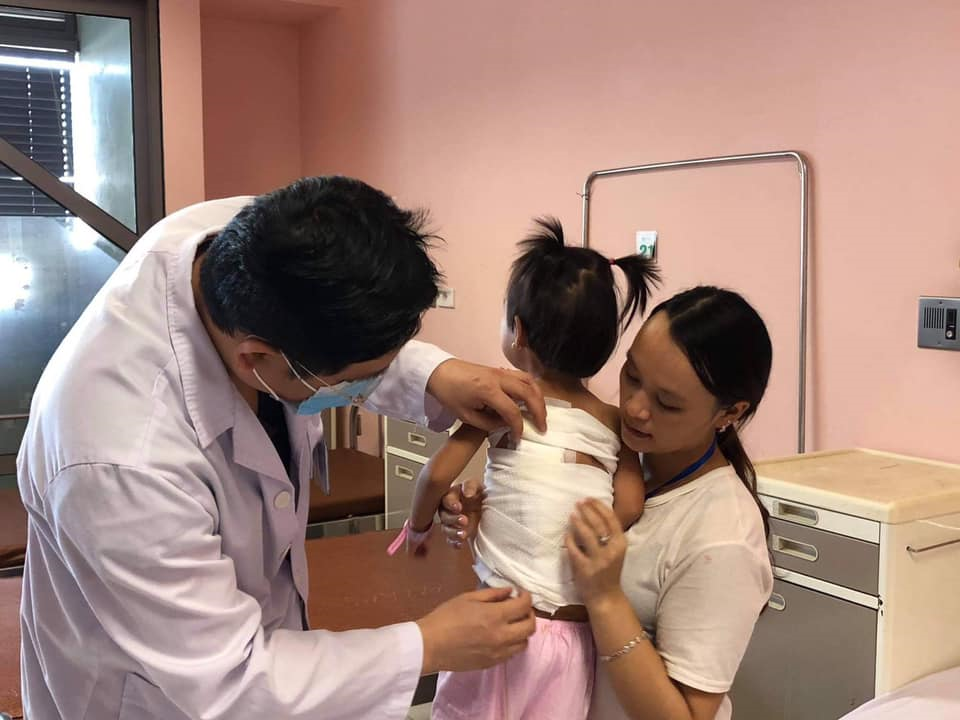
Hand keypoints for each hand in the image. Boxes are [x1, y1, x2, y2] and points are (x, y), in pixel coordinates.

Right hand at [416, 587, 534, 673]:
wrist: (430, 645)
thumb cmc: (446, 617)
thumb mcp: (468, 598)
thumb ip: (492, 594)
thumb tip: (510, 592)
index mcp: (495, 616)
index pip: (524, 606)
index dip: (526, 597)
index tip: (521, 594)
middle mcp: (502, 636)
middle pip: (530, 627)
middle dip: (529, 614)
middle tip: (520, 608)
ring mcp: (498, 652)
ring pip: (524, 643)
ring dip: (522, 631)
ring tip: (512, 623)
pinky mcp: (492, 664)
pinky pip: (512, 654)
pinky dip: (513, 643)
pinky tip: (502, 636)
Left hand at [427, 360, 545, 436]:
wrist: (439, 372)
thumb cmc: (449, 393)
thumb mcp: (466, 415)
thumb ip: (489, 423)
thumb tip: (506, 425)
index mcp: (487, 390)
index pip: (512, 411)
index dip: (518, 427)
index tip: (519, 438)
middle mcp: (498, 378)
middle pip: (528, 393)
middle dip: (538, 411)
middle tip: (542, 427)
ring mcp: (500, 371)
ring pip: (529, 381)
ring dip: (538, 397)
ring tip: (541, 413)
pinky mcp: (500, 370)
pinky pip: (522, 376)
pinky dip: (531, 387)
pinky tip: (532, 398)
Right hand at [439, 478, 484, 548]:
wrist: (487, 507)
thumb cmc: (479, 493)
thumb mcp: (478, 486)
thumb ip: (471, 486)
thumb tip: (468, 494)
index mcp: (451, 496)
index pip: (446, 499)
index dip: (451, 504)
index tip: (458, 507)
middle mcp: (448, 510)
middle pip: (444, 516)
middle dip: (453, 519)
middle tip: (464, 521)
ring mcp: (451, 522)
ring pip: (445, 529)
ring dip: (453, 533)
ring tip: (464, 535)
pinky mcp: (455, 532)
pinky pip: (450, 539)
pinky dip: (454, 543)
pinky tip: (460, 544)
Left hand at [565, 499, 627, 608]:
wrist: (606, 597)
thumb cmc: (610, 570)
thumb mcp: (615, 550)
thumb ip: (609, 534)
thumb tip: (594, 510)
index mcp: (621, 544)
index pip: (611, 519)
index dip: (598, 506)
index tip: (589, 498)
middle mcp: (611, 551)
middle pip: (597, 524)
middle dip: (586, 510)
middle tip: (578, 503)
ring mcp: (597, 560)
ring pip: (585, 534)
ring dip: (577, 521)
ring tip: (572, 514)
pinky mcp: (584, 568)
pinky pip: (573, 548)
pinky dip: (569, 538)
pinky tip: (566, 533)